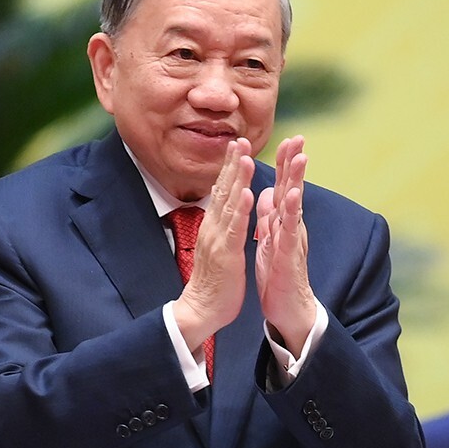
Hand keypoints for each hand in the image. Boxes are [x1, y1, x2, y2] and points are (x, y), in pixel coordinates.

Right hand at [169, 139, 255, 356]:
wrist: (201, 309)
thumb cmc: (213, 281)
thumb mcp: (217, 247)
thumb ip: (221, 226)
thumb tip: (222, 209)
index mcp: (214, 225)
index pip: (222, 190)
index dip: (230, 167)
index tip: (237, 145)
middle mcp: (213, 227)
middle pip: (223, 189)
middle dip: (232, 163)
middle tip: (240, 138)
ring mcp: (218, 238)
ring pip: (229, 203)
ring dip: (238, 178)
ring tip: (245, 156)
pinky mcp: (226, 253)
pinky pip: (235, 228)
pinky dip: (241, 209)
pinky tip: (247, 193)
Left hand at [254, 136, 318, 348]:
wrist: (287, 308)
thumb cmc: (278, 274)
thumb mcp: (270, 239)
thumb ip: (269, 215)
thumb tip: (266, 192)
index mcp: (281, 221)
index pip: (282, 186)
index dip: (283, 163)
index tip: (287, 138)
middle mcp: (290, 226)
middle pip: (292, 188)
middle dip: (294, 163)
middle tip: (299, 138)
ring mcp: (291, 240)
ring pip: (294, 206)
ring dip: (297, 181)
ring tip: (301, 159)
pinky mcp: (289, 256)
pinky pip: (289, 232)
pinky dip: (290, 214)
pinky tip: (292, 198)